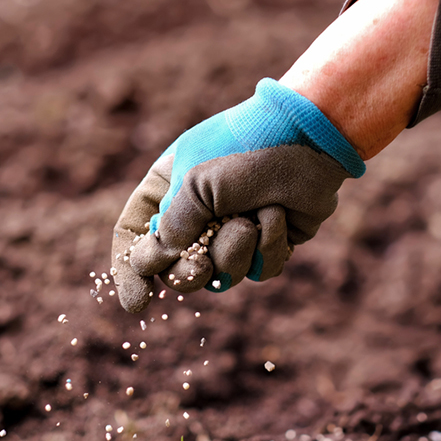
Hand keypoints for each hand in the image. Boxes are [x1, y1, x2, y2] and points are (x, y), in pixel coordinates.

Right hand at [111, 78, 363, 312]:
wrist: (310, 137)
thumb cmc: (246, 149)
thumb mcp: (195, 183)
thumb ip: (172, 227)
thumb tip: (151, 264)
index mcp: (168, 190)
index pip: (134, 235)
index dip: (130, 271)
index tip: (138, 302)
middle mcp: (197, 214)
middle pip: (176, 269)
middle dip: (189, 273)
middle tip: (200, 267)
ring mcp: (233, 231)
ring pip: (221, 276)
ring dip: (235, 251)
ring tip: (251, 218)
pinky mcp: (267, 243)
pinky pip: (259, 272)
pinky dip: (268, 247)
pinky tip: (277, 215)